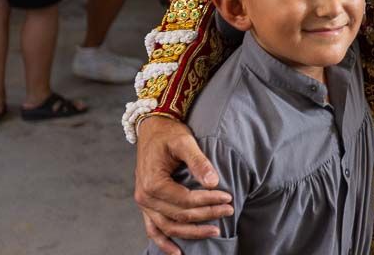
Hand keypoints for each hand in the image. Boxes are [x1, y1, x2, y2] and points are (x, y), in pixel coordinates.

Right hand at [134, 115, 232, 254]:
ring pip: (169, 227)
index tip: (228, 196)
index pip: (186, 200)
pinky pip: (153, 229)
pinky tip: (177, 253)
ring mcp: (144, 204)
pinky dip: (163, 243)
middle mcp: (145, 197)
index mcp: (153, 183)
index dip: (208, 201)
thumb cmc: (169, 134)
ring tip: (215, 231)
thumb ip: (199, 161)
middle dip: (206, 215)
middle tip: (229, 210)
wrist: (152, 129)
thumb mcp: (184, 141)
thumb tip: (213, 182)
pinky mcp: (147, 205)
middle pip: (179, 215)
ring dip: (191, 233)